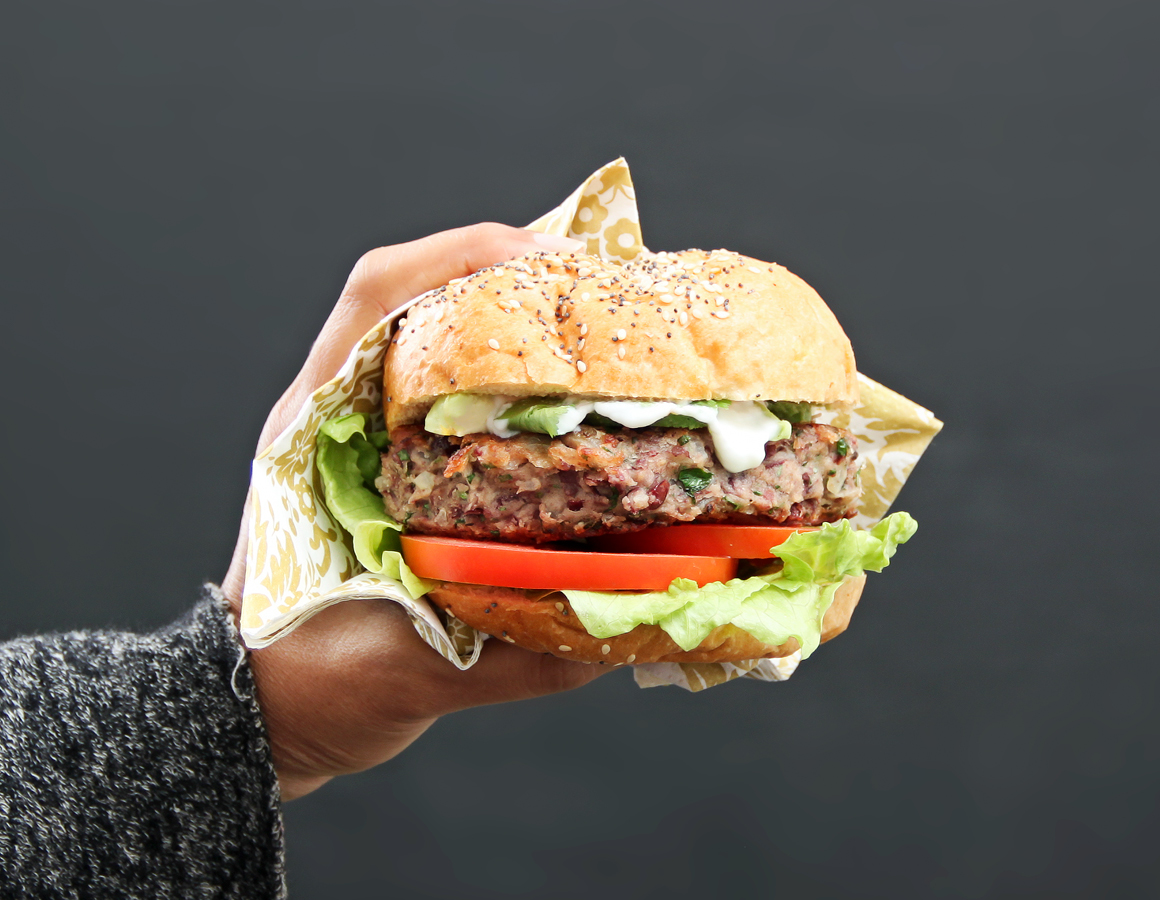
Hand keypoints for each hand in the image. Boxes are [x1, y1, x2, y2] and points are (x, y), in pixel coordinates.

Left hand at [221, 223, 603, 800]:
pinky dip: (516, 379)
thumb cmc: (302, 684)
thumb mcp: (399, 674)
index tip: (552, 260)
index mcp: (318, 437)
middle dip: (514, 274)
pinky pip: (455, 392)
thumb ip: (505, 660)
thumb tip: (619, 636)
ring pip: (439, 336)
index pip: (377, 298)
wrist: (258, 708)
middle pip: (422, 297)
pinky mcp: (390, 467)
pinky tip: (573, 400)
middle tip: (607, 285)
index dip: (461, 257)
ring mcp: (363, 438)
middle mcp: (341, 419)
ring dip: (518, 318)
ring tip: (603, 327)